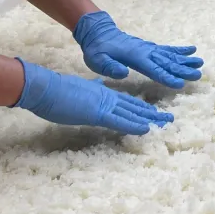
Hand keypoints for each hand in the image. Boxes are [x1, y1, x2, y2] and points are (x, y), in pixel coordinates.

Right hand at [13, 59, 174, 134]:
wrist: (46, 88)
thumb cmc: (56, 91)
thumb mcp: (78, 89)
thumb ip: (91, 88)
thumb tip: (98, 84)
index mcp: (101, 93)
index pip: (125, 102)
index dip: (140, 107)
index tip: (152, 111)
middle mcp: (107, 98)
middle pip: (134, 107)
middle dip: (151, 113)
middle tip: (167, 118)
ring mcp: (103, 105)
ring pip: (132, 113)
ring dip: (150, 119)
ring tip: (165, 122)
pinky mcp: (97, 114)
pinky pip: (120, 121)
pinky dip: (134, 125)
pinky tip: (146, 129)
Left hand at [74, 11, 203, 88]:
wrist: (98, 32)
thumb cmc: (97, 48)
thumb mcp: (97, 59)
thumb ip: (109, 66)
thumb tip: (123, 72)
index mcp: (134, 56)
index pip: (153, 69)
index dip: (166, 77)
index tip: (180, 83)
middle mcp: (145, 51)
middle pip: (167, 62)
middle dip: (182, 70)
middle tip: (198, 75)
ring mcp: (149, 48)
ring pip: (169, 55)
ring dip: (185, 60)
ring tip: (200, 63)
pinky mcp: (149, 47)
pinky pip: (167, 49)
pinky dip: (180, 51)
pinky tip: (191, 51)